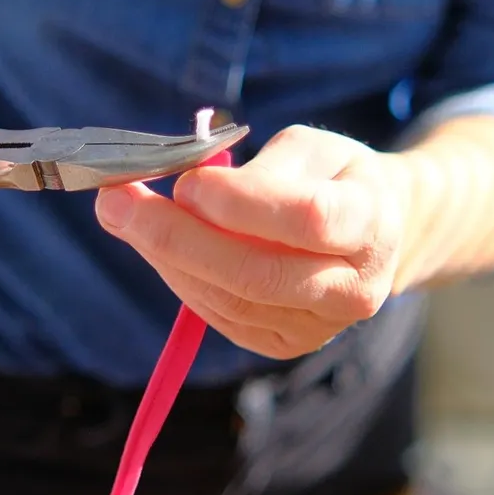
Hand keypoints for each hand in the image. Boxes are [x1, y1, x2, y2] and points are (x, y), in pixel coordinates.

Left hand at [94, 125, 410, 359]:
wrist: (376, 234)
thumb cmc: (335, 179)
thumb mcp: (312, 149)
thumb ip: (260, 168)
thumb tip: (189, 192)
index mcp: (371, 224)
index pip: (307, 219)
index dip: (241, 203)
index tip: (187, 181)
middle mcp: (353, 288)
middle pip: (258, 273)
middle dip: (177, 237)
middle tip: (117, 202)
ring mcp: (319, 326)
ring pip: (231, 300)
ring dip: (167, 258)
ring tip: (123, 215)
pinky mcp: (284, 345)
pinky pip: (221, 316)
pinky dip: (180, 278)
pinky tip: (156, 246)